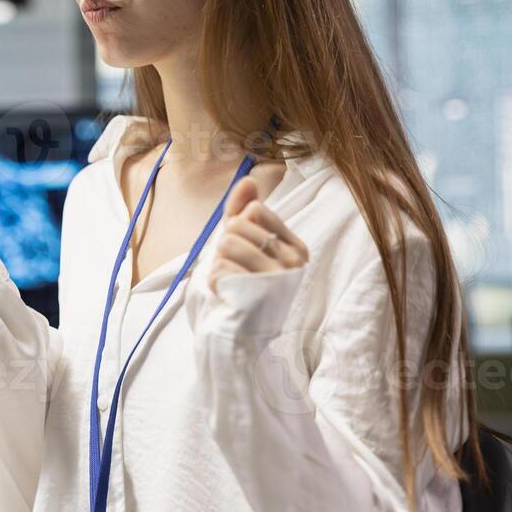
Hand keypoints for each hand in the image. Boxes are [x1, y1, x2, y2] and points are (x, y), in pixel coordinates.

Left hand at [208, 175, 308, 293]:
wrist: (235, 332)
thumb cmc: (240, 283)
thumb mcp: (243, 242)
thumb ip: (243, 210)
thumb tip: (248, 179)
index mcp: (297, 248)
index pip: (255, 210)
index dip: (238, 227)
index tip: (247, 251)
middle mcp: (293, 263)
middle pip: (237, 226)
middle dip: (226, 246)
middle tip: (236, 270)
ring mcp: (276, 280)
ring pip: (226, 244)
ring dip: (219, 263)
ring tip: (232, 281)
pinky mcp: (255, 296)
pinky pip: (219, 268)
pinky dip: (214, 281)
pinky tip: (228, 295)